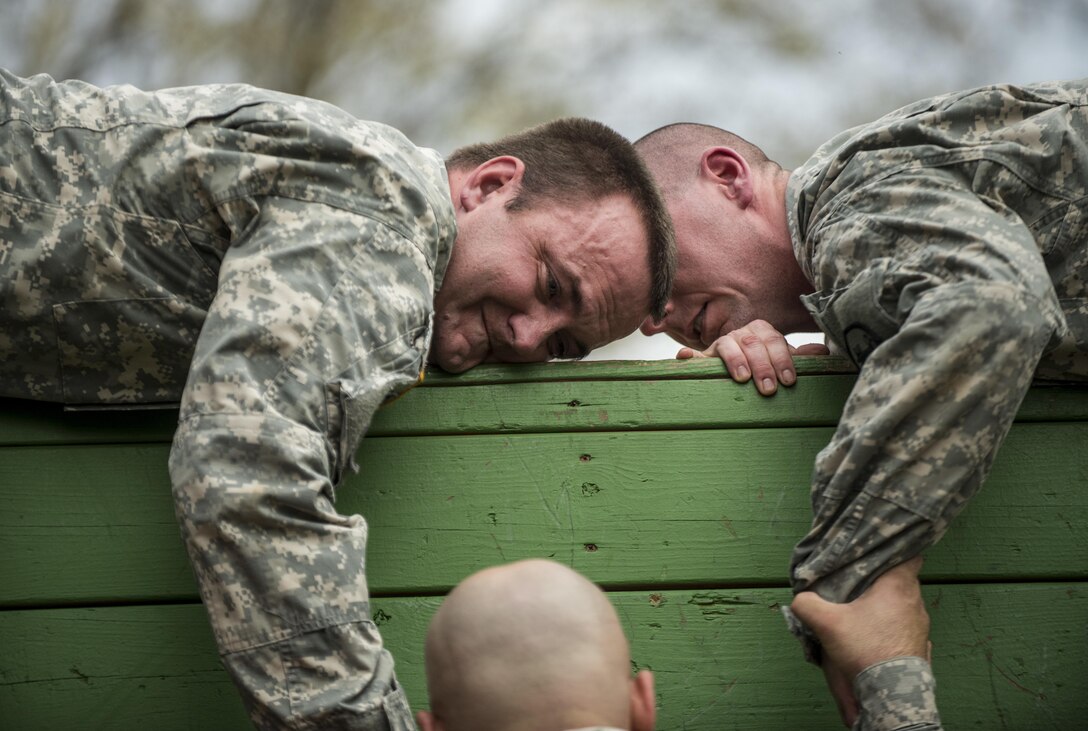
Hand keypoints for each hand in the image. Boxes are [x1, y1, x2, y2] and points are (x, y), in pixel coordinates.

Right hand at [675, 319, 827, 394]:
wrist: (733, 370)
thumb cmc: (761, 366)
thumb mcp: (780, 361)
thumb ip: (798, 357)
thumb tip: (822, 351)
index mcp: (760, 332)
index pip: (773, 340)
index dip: (782, 359)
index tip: (788, 381)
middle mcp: (740, 334)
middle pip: (752, 342)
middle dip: (762, 365)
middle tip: (768, 388)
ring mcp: (719, 345)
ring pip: (727, 344)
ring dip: (735, 360)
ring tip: (742, 378)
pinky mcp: (700, 358)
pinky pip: (693, 356)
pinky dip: (689, 356)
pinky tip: (685, 357)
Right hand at [790, 557, 929, 726]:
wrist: (892, 693)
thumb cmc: (865, 648)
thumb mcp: (826, 623)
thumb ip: (806, 603)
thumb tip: (799, 599)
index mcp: (898, 586)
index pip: (909, 555)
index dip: (894, 552)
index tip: (877, 555)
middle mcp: (916, 603)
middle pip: (901, 581)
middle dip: (881, 583)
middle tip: (858, 586)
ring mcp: (921, 627)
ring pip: (903, 606)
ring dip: (886, 608)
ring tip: (863, 614)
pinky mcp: (920, 647)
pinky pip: (905, 630)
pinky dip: (892, 629)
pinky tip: (875, 638)